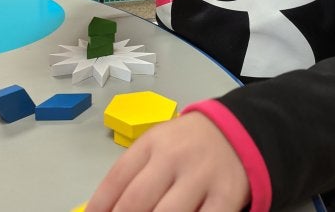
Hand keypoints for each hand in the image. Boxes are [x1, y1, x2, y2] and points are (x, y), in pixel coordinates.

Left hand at [87, 112, 250, 211]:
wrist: (235, 130)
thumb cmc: (187, 143)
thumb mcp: (158, 145)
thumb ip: (134, 173)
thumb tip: (105, 211)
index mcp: (152, 143)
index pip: (117, 179)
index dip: (100, 207)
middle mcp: (174, 157)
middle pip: (137, 201)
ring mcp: (201, 176)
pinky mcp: (226, 195)